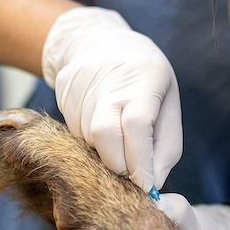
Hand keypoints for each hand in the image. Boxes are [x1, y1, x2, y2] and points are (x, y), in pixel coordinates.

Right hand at [42, 6, 182, 191]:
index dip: (140, 163)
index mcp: (144, 79)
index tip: (146, 186)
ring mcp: (81, 83)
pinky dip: (87, 139)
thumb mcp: (168, 108)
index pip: (136, 126)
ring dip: (103, 151)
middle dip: (117, 165)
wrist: (104, 43)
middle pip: (104, 135)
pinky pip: (72, 131)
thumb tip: (151, 185)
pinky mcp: (61, 88)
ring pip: (86, 138)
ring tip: (115, 135)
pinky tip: (98, 122)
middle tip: (129, 171)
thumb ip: (164, 150)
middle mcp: (109, 79)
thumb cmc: (146, 84)